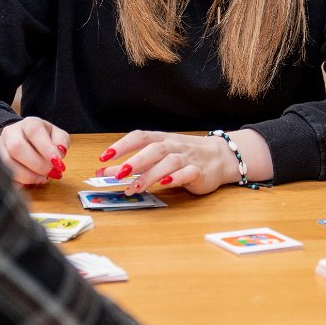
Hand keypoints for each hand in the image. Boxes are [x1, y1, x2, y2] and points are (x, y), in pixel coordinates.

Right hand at [0, 117, 69, 186]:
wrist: (23, 138)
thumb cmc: (42, 138)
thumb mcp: (57, 135)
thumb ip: (61, 142)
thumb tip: (58, 154)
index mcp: (29, 123)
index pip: (34, 131)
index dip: (46, 148)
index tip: (58, 163)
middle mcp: (11, 132)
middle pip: (17, 148)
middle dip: (37, 165)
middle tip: (51, 172)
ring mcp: (0, 147)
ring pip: (7, 163)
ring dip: (28, 176)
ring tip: (42, 178)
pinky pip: (3, 176)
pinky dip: (19, 182)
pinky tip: (30, 182)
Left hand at [96, 129, 270, 195]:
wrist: (221, 156)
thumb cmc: (185, 156)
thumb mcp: (161, 156)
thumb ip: (137, 163)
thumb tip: (108, 171)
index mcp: (162, 139)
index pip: (140, 137)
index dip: (122, 145)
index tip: (104, 157)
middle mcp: (174, 146)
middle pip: (153, 149)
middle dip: (134, 161)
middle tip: (117, 174)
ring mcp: (188, 158)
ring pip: (168, 162)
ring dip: (150, 174)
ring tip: (135, 187)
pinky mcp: (200, 172)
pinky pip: (187, 172)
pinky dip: (176, 177)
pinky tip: (165, 183)